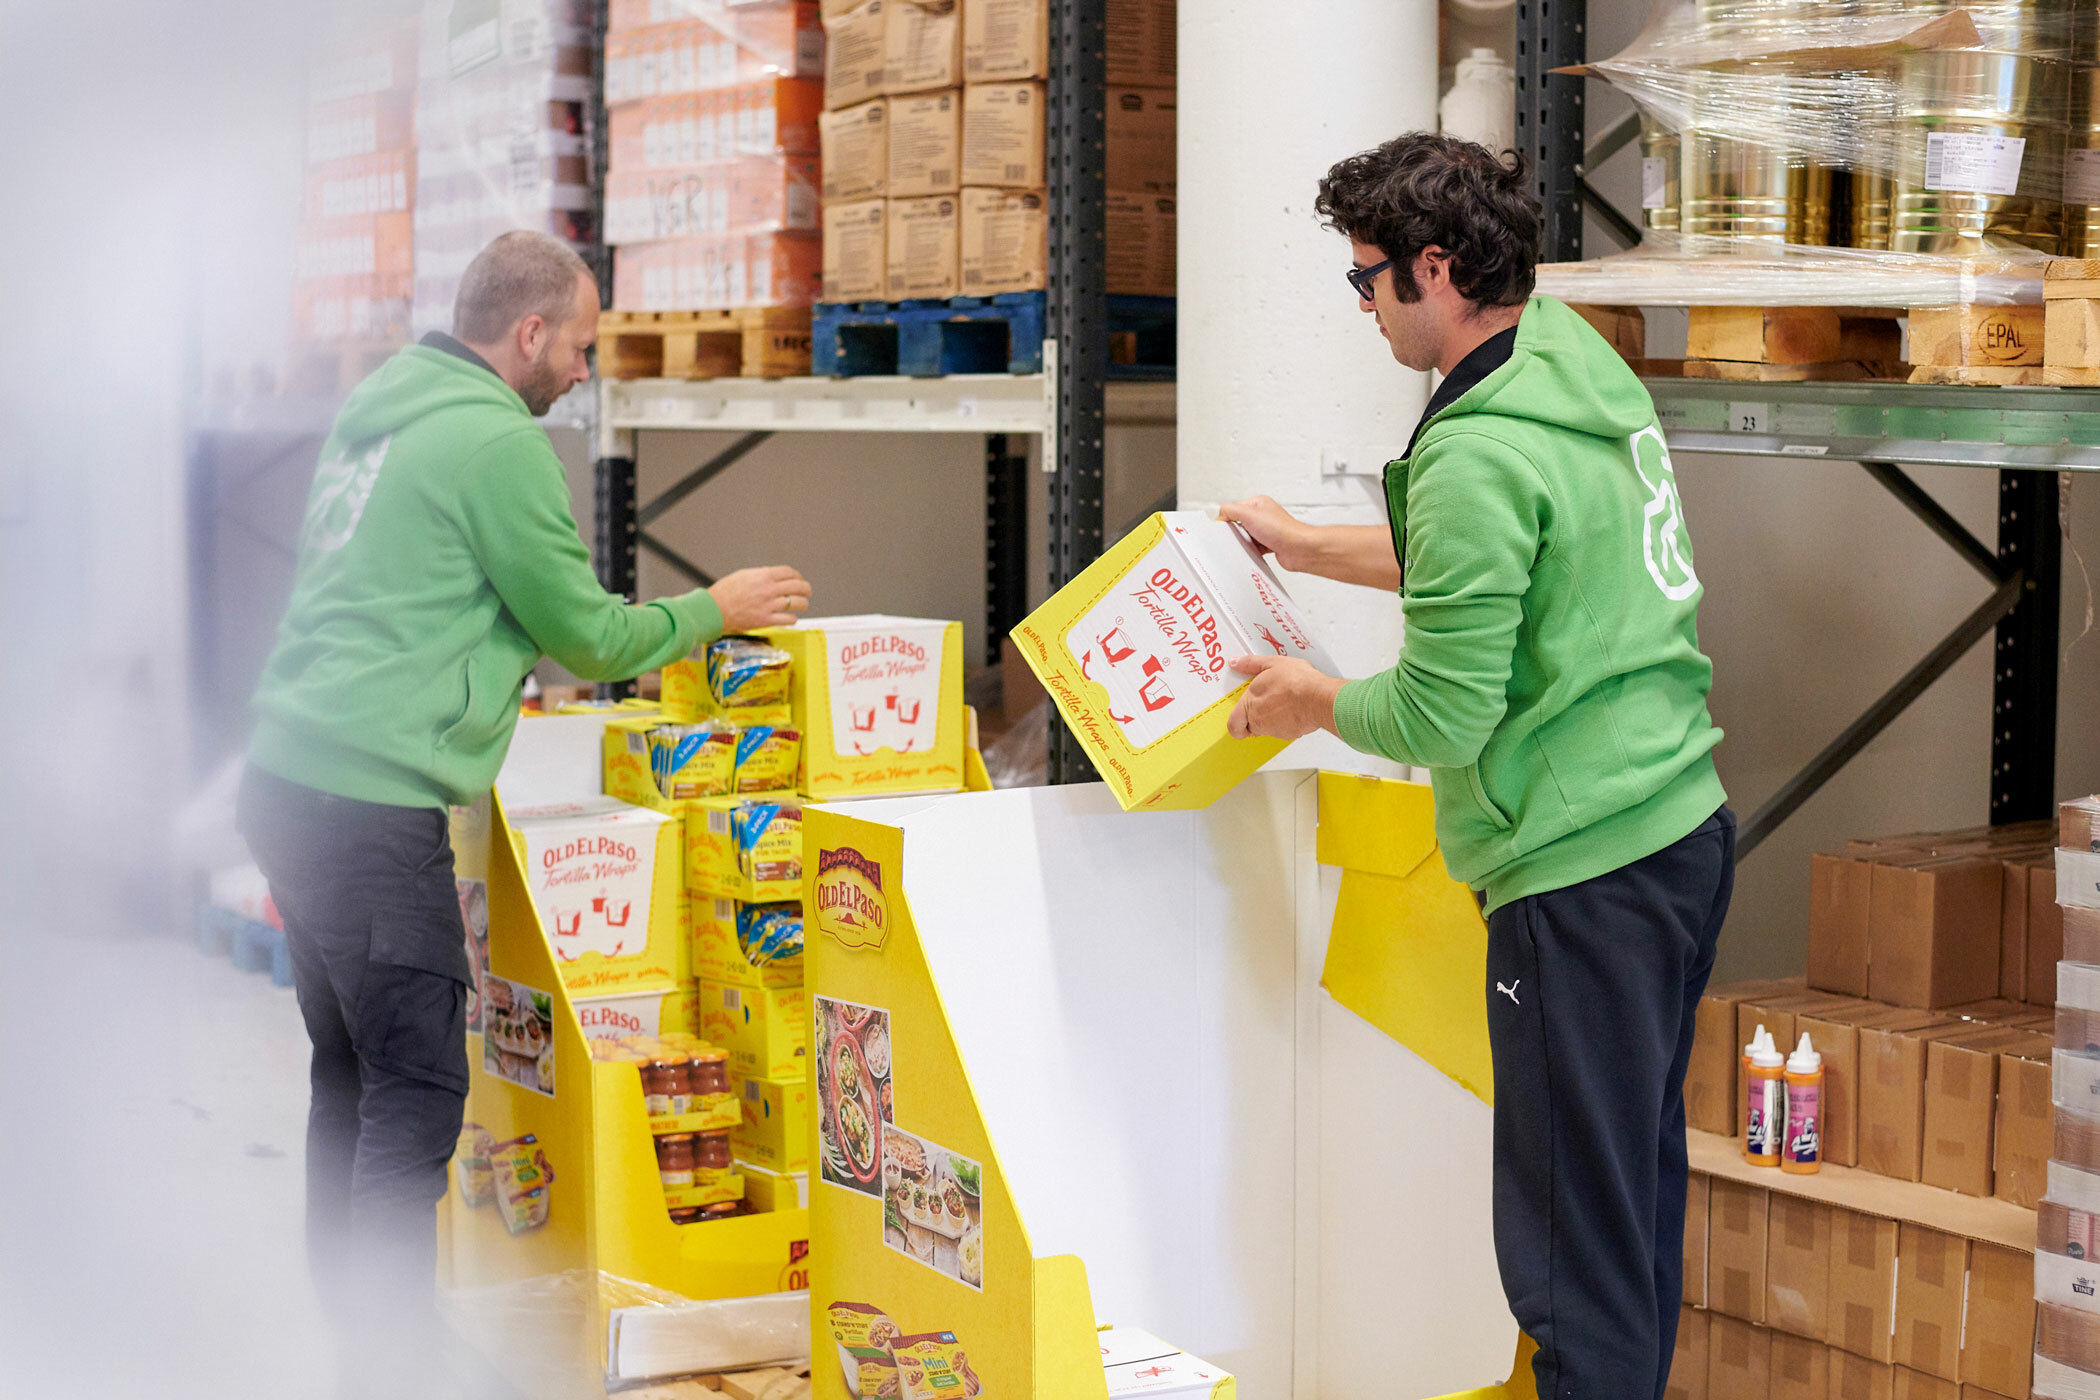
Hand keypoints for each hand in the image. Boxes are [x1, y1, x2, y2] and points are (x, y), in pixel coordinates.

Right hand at [709, 566, 810, 630]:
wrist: (714, 609)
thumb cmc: (725, 592)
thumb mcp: (744, 575)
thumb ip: (762, 575)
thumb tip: (774, 576)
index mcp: (763, 576)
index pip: (789, 572)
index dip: (797, 575)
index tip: (799, 579)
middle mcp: (769, 589)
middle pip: (798, 586)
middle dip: (806, 588)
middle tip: (807, 591)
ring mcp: (769, 605)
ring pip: (797, 603)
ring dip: (803, 603)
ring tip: (802, 604)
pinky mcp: (766, 620)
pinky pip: (789, 619)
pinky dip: (793, 618)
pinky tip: (791, 617)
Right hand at [1217, 496, 1314, 573]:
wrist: (1299, 549)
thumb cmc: (1282, 530)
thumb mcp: (1249, 513)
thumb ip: (1230, 510)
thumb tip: (1220, 515)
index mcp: (1258, 503)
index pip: (1234, 508)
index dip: (1226, 518)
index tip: (1222, 528)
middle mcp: (1263, 516)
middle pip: (1239, 524)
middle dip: (1235, 532)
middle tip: (1234, 537)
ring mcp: (1266, 531)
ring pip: (1246, 537)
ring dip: (1244, 543)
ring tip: (1246, 545)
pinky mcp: (1269, 544)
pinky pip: (1253, 548)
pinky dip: (1251, 551)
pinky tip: (1251, 553)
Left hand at [1226, 655, 1344, 741]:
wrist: (1317, 697)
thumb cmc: (1296, 682)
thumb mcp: (1271, 663)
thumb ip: (1250, 664)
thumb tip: (1236, 663)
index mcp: (1249, 705)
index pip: (1233, 725)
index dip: (1236, 722)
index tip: (1240, 714)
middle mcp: (1259, 721)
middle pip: (1250, 727)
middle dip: (1255, 717)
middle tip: (1265, 703)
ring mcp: (1274, 730)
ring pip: (1266, 729)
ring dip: (1271, 719)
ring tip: (1282, 702)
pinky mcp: (1289, 734)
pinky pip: (1283, 731)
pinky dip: (1286, 722)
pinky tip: (1293, 709)